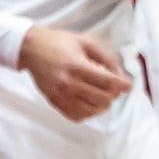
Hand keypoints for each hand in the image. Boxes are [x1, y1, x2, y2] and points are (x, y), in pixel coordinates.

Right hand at [17, 25, 131, 121]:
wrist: (30, 48)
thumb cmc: (58, 42)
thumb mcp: (85, 42)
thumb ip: (107, 58)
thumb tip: (120, 75)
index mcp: (77, 65)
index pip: (109, 82)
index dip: (124, 85)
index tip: (128, 85)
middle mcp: (68, 82)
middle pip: (103, 98)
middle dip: (114, 94)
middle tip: (113, 88)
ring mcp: (60, 94)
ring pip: (92, 110)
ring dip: (103, 105)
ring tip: (103, 96)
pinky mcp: (53, 101)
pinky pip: (77, 116)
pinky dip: (88, 113)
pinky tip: (90, 104)